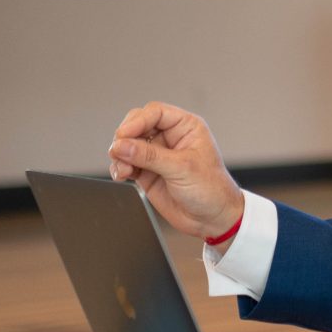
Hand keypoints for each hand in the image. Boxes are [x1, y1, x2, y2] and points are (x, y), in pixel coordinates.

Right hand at [108, 102, 245, 243]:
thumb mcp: (181, 169)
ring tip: (123, 170)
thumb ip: (150, 156)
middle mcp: (170, 138)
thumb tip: (122, 145)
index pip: (155, 113)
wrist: (212, 219)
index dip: (137, 121)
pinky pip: (126, 163)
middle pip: (137, 125)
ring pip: (128, 144)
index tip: (123, 135)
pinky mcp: (148, 172)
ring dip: (120, 155)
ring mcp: (157, 155)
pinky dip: (120, 167)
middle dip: (125, 138)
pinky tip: (122, 175)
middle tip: (119, 152)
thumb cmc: (211, 189)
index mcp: (186, 127)